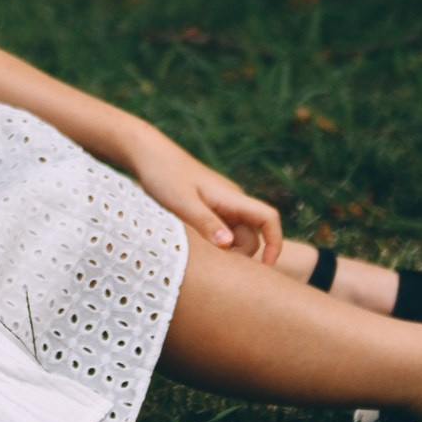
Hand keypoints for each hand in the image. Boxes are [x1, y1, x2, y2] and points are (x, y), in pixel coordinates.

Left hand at [125, 133, 282, 261]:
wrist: (146, 153)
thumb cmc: (164, 175)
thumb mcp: (182, 202)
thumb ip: (206, 223)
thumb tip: (230, 245)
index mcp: (231, 197)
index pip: (268, 218)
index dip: (275, 243)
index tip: (266, 267)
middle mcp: (230, 201)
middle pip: (250, 236)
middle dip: (240, 255)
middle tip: (213, 269)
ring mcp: (218, 205)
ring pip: (233, 236)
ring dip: (223, 251)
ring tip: (197, 258)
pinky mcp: (204, 208)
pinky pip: (217, 231)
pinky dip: (211, 243)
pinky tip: (191, 250)